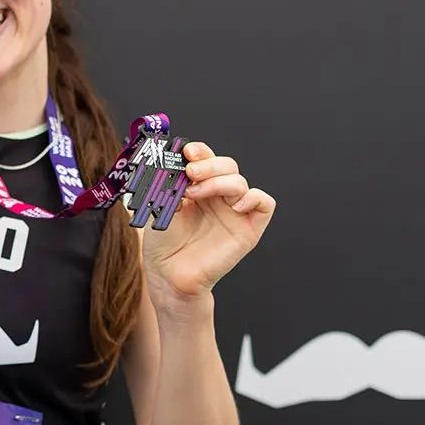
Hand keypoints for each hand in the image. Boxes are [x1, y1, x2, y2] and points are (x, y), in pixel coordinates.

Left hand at [140, 140, 275, 306]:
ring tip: (195, 193)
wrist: (168, 272)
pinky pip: (265, 204)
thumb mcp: (160, 204)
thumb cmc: (163, 241)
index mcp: (198, 185)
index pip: (207, 158)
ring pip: (240, 181)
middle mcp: (218, 196)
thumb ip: (169, 182)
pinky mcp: (248, 230)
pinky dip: (254, 198)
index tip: (186, 153)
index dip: (200, 151)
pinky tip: (235, 206)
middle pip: (227, 165)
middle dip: (208, 165)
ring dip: (219, 181)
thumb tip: (175, 163)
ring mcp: (234, 211)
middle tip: (190, 173)